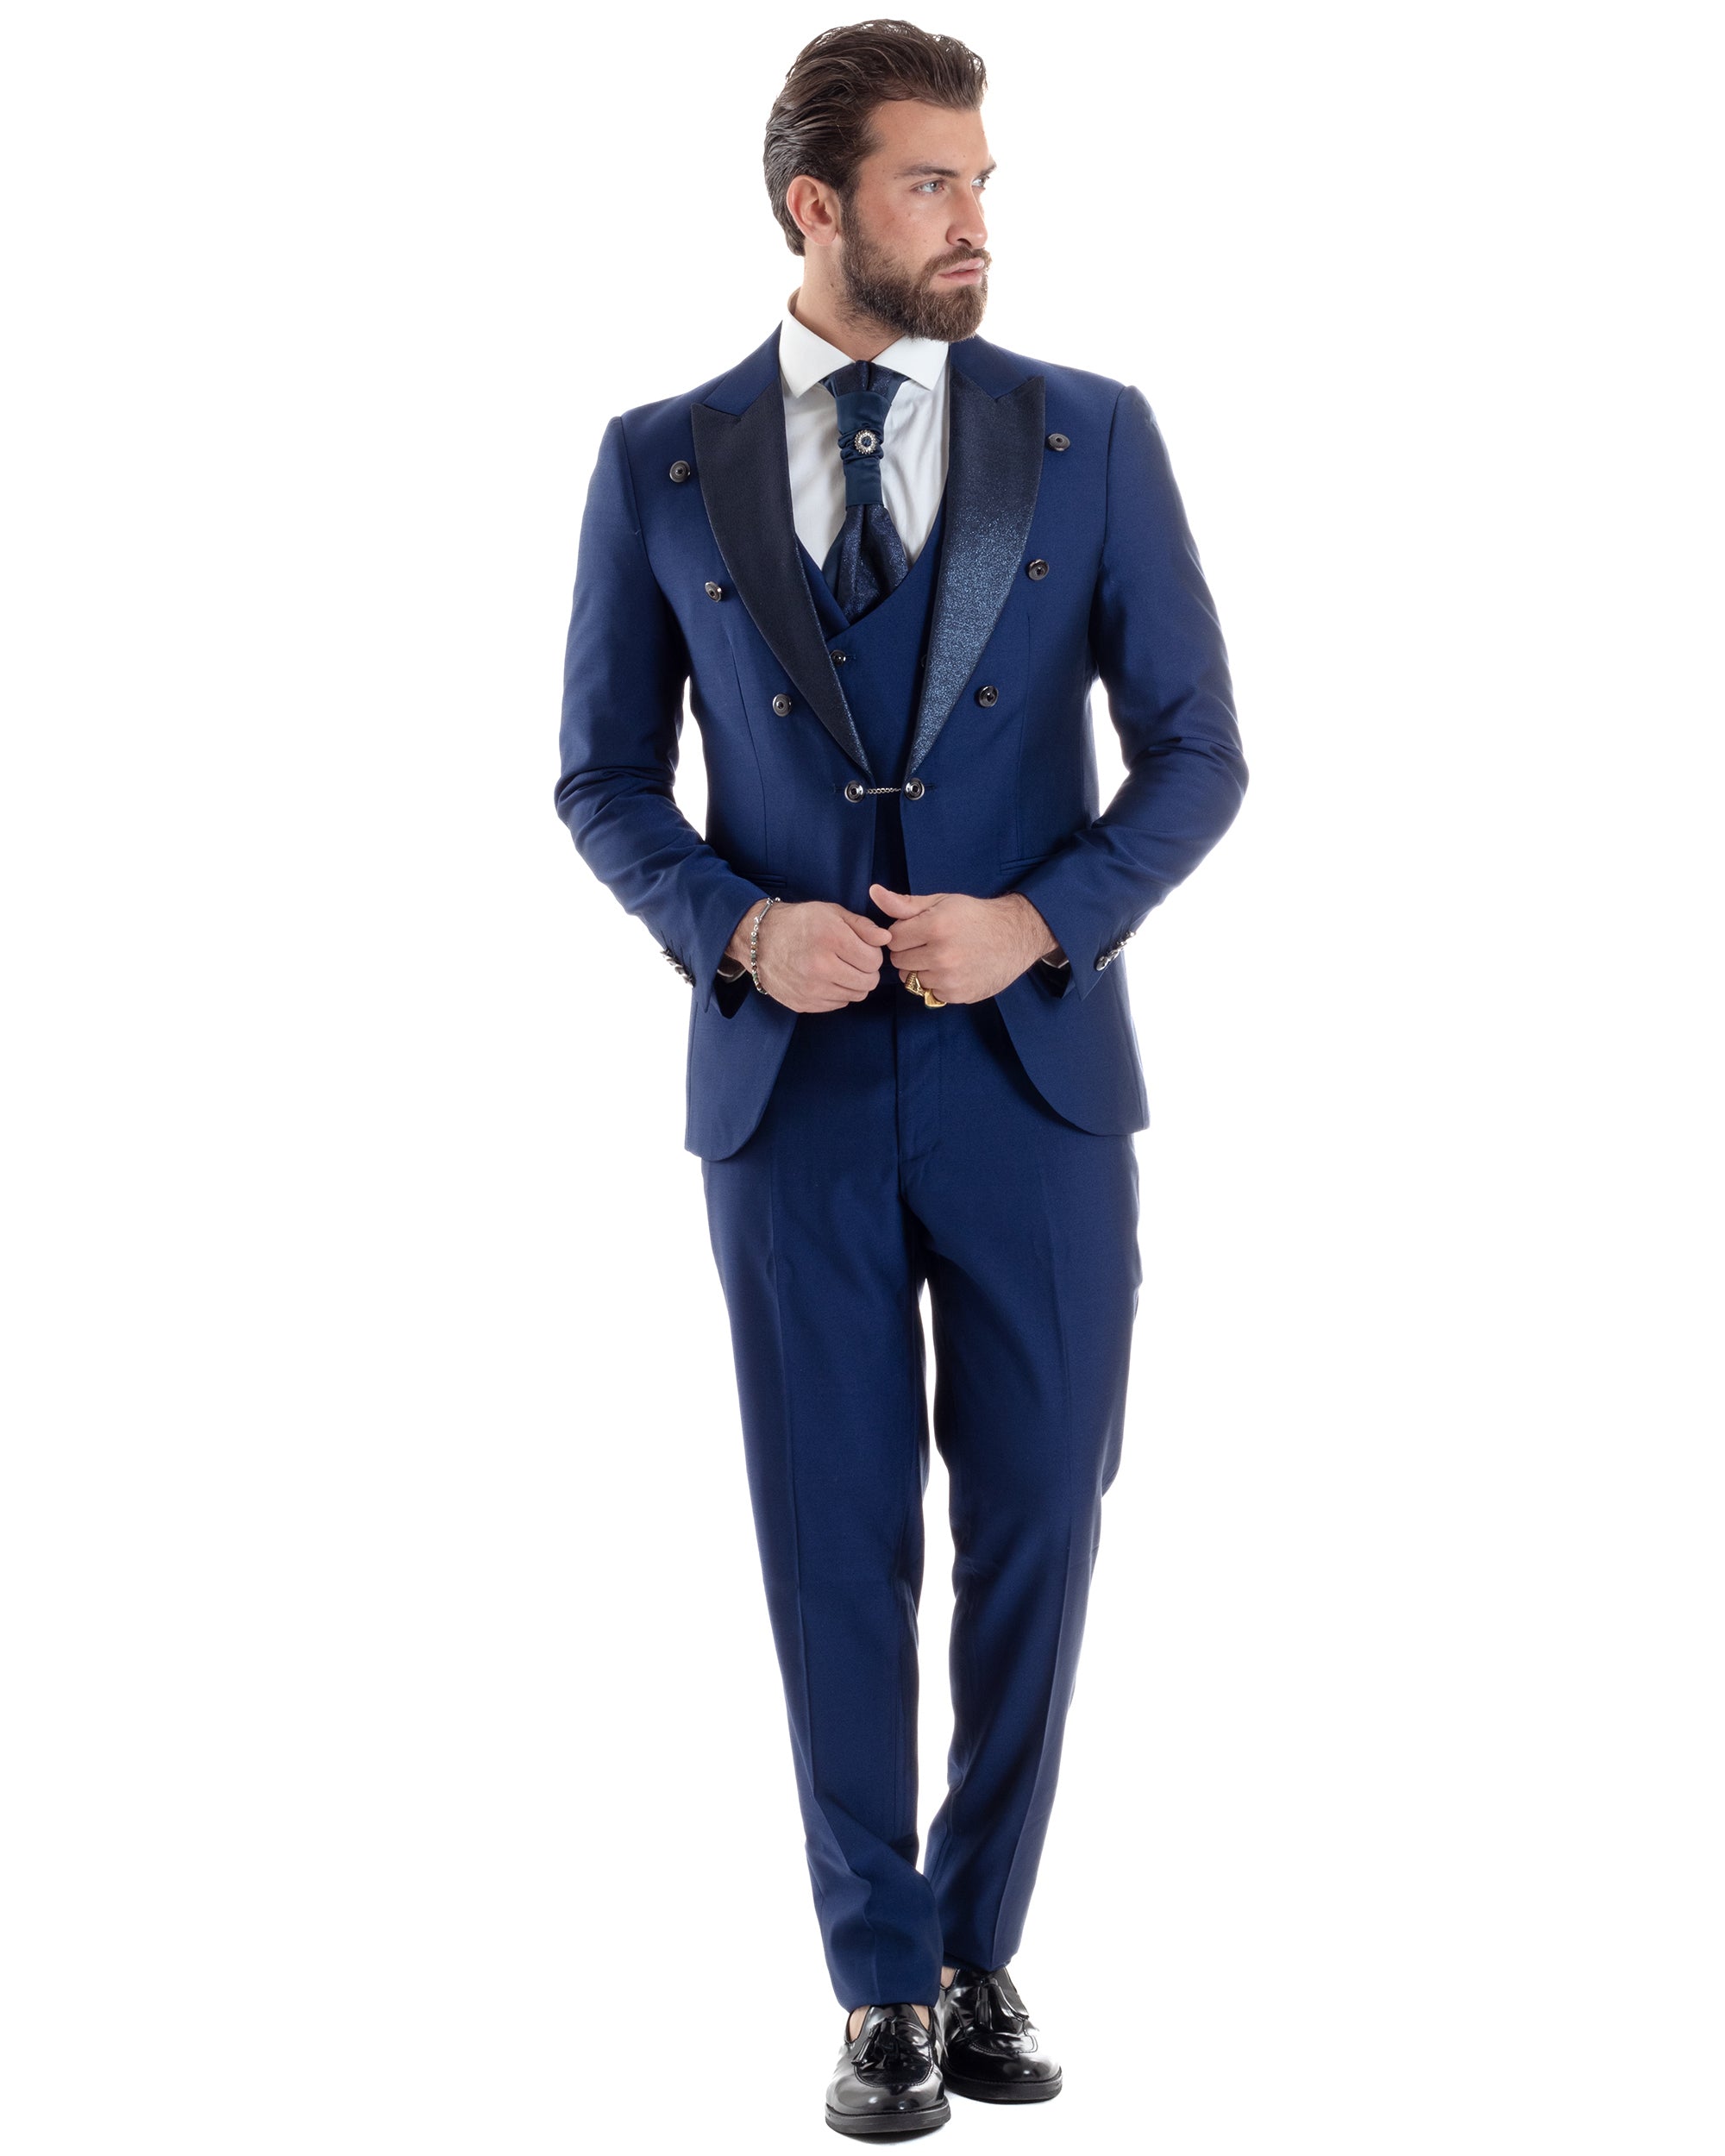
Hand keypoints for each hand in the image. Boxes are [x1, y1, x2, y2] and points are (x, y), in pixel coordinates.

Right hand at [724, 899, 890, 1012]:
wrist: (759, 940)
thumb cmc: (799, 923)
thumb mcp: (831, 912)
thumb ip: (862, 925)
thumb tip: (886, 938)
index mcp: (831, 939)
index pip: (874, 960)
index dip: (873, 954)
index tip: (862, 948)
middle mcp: (821, 967)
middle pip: (868, 982)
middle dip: (867, 971)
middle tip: (854, 961)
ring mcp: (811, 989)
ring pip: (855, 996)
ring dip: (853, 984)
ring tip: (840, 969)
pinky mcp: (804, 1003)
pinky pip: (838, 1004)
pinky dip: (838, 993)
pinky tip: (826, 979)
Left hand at [868, 885, 1059, 1004]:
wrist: (1014, 936)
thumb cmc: (974, 916)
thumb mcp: (941, 902)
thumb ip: (905, 903)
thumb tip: (874, 892)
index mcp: (935, 926)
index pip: (893, 939)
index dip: (903, 933)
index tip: (918, 930)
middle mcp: (941, 955)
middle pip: (899, 961)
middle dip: (909, 952)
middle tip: (930, 943)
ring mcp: (950, 978)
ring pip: (912, 979)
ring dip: (921, 970)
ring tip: (943, 956)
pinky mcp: (957, 994)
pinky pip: (929, 992)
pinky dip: (936, 983)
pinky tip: (953, 970)